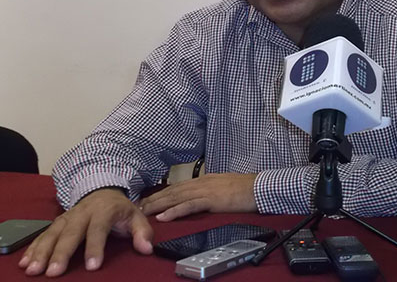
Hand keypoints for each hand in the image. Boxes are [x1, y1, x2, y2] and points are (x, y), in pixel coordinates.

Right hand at [18, 187, 152, 276]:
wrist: (102, 189)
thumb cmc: (119, 209)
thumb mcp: (136, 216)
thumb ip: (142, 232)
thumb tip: (147, 249)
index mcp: (103, 211)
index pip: (99, 229)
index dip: (95, 247)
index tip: (92, 267)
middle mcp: (82, 213)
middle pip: (70, 233)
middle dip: (61, 253)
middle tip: (53, 272)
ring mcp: (67, 216)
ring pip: (52, 233)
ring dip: (41, 252)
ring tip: (33, 270)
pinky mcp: (57, 222)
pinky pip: (43, 234)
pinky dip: (32, 248)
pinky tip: (24, 262)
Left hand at [140, 173, 257, 220]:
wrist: (258, 187)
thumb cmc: (244, 189)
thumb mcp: (222, 187)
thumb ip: (209, 190)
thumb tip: (199, 197)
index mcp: (203, 180)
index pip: (177, 187)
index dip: (161, 193)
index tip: (148, 199)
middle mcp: (201, 182)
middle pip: (172, 191)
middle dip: (153, 199)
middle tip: (138, 206)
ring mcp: (205, 190)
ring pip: (176, 197)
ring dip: (158, 205)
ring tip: (143, 211)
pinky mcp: (211, 199)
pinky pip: (189, 206)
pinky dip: (174, 211)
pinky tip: (164, 216)